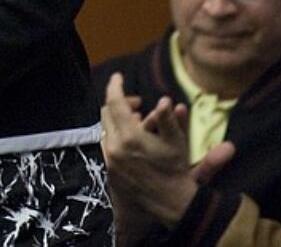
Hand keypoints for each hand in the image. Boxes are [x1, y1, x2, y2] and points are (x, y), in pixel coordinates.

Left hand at [101, 72, 201, 237]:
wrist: (169, 203)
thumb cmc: (175, 170)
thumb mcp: (176, 143)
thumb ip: (168, 119)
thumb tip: (164, 100)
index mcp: (129, 137)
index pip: (115, 102)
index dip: (116, 86)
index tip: (119, 76)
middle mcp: (113, 146)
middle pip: (106, 113)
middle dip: (119, 102)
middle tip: (137, 102)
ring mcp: (108, 158)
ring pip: (104, 127)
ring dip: (117, 119)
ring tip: (136, 119)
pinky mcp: (107, 167)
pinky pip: (104, 142)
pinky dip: (114, 133)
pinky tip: (130, 136)